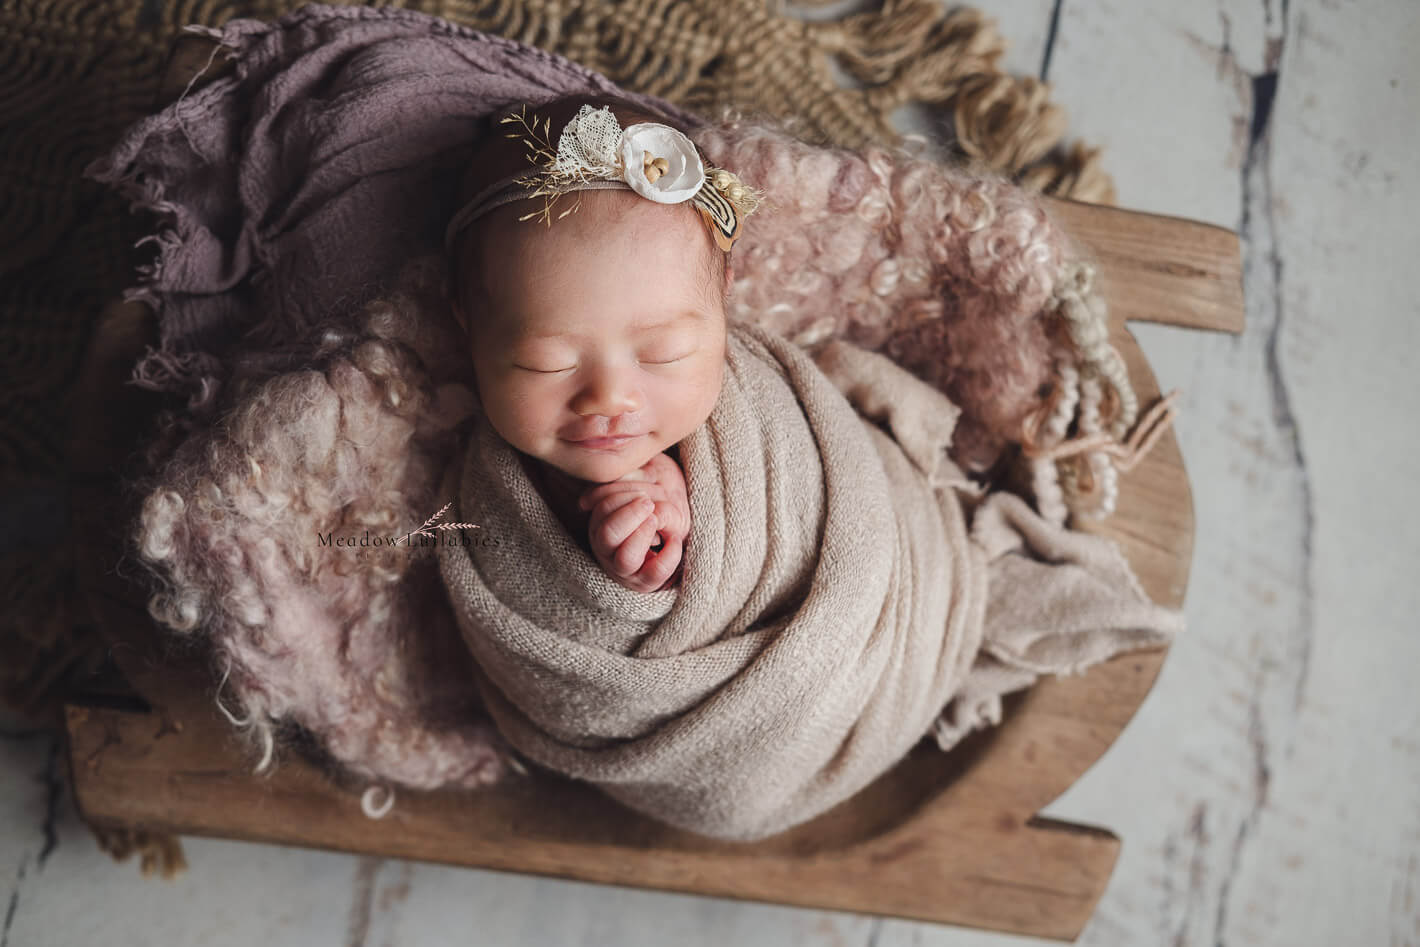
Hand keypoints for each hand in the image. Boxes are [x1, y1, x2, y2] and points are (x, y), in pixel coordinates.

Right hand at [578, 452, 689, 592]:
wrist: (671, 534)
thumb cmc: (651, 510)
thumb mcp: (636, 491)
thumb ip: (622, 483)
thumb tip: (588, 502)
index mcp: (599, 526)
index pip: (602, 510)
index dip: (620, 497)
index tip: (642, 492)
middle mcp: (607, 550)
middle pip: (607, 535)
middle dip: (630, 515)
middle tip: (648, 503)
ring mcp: (626, 569)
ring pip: (626, 558)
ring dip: (642, 535)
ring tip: (656, 520)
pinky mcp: (647, 581)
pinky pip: (656, 572)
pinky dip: (669, 555)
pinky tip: (675, 540)